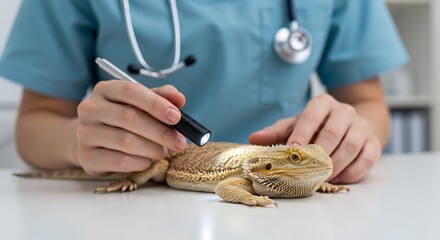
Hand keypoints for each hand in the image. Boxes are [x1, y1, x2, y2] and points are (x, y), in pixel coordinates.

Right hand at [76, 81, 186, 175]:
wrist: (90, 140)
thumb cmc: (120, 119)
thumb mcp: (139, 103)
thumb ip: (160, 97)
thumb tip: (179, 98)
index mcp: (105, 89)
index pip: (131, 91)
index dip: (156, 104)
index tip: (176, 117)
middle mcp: (91, 108)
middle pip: (129, 118)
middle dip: (160, 132)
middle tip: (179, 142)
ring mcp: (85, 132)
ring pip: (126, 141)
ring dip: (152, 149)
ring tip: (163, 152)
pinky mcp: (86, 156)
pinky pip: (119, 161)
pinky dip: (140, 162)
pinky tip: (148, 160)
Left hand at [249, 93, 380, 183]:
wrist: (349, 125)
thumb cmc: (316, 126)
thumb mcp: (295, 125)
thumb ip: (276, 132)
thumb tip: (253, 139)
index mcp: (322, 103)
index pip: (311, 116)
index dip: (302, 133)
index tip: (293, 149)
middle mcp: (344, 111)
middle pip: (333, 132)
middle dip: (319, 153)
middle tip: (307, 170)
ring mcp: (361, 126)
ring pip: (351, 146)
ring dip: (335, 165)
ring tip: (321, 178)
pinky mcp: (374, 143)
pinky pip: (367, 159)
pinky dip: (352, 172)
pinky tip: (338, 178)